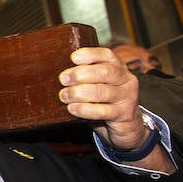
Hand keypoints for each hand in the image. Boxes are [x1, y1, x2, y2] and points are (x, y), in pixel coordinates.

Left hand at [59, 47, 173, 171]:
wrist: (126, 126)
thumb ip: (84, 76)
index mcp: (118, 67)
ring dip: (79, 93)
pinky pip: (103, 111)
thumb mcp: (97, 84)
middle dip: (81, 75)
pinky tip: (72, 108)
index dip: (90, 54)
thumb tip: (55, 73)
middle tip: (63, 79)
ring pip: (102, 92)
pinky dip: (85, 109)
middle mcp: (125, 80)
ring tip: (64, 96)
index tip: (73, 58)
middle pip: (105, 72)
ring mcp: (127, 97)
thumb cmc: (105, 101)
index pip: (107, 55)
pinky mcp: (124, 115)